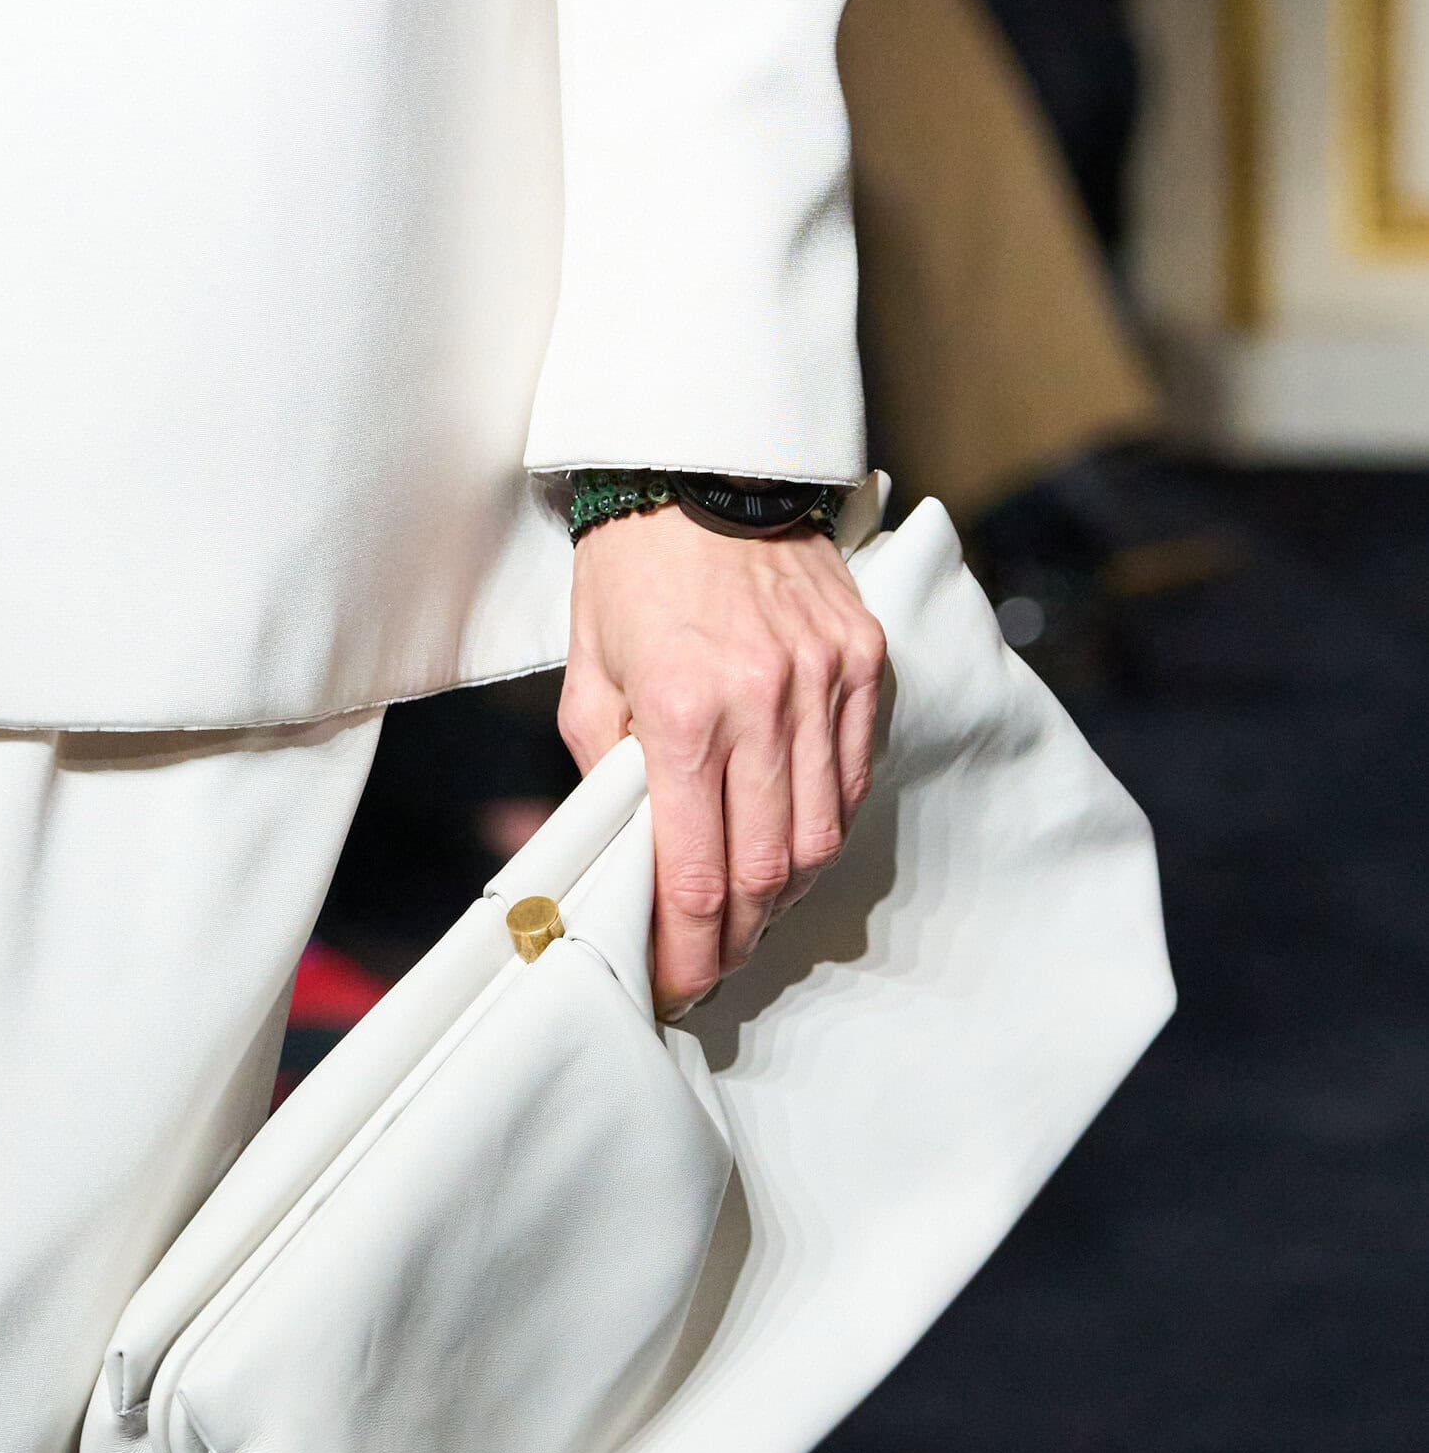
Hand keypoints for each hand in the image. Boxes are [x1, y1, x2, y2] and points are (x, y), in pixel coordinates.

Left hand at [558, 504, 886, 1016]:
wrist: (704, 466)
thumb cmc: (633, 574)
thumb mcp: (588, 674)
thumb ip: (604, 771)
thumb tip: (623, 856)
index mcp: (681, 712)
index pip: (695, 872)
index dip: (688, 949)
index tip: (675, 986)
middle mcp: (762, 703)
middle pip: (768, 872)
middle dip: (738, 937)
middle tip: (713, 965)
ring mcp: (823, 683)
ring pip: (821, 835)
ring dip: (785, 891)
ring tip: (751, 911)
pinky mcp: (863, 662)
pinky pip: (854, 777)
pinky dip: (825, 823)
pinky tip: (792, 840)